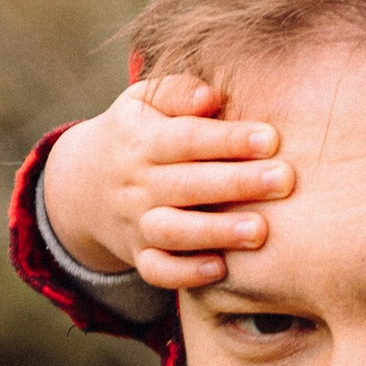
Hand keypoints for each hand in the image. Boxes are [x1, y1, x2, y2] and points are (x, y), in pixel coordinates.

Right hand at [41, 75, 288, 288]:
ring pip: (172, 231)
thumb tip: (211, 96)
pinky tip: (221, 269)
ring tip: (260, 231)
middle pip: (186, 184)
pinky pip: (156, 270)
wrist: (80, 186)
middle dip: (236, 183)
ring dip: (215, 232)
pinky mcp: (138, 255)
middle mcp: (137, 183)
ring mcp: (136, 223)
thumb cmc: (136, 133)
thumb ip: (178, 92)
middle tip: (284, 181)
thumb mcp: (143, 101)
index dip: (227, 139)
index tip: (271, 138)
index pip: (186, 138)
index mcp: (142, 140)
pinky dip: (184, 274)